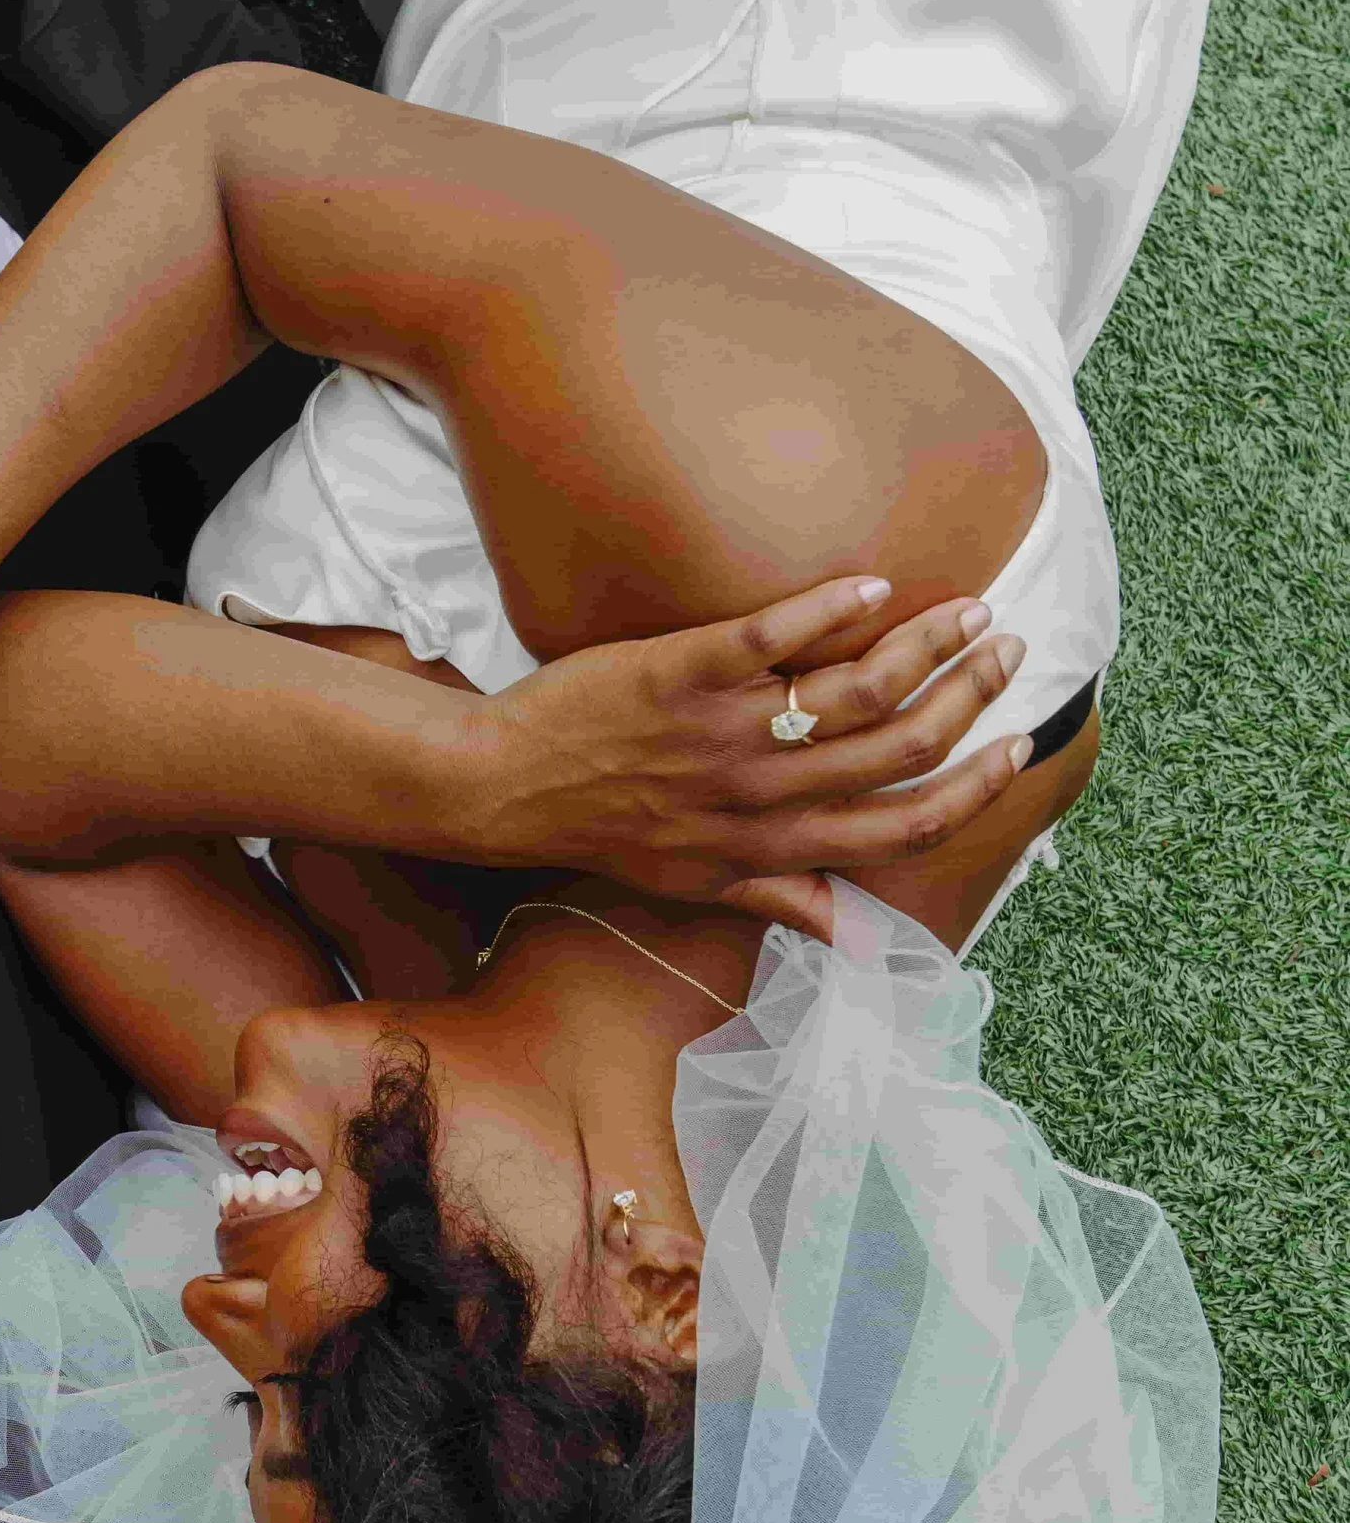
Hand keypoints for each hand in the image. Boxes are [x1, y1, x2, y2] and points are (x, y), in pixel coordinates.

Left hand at [503, 575, 1033, 923]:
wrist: (503, 788)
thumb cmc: (607, 831)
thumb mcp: (701, 884)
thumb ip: (787, 900)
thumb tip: (860, 940)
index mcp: (774, 845)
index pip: (904, 826)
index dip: (975, 789)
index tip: (1018, 744)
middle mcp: (761, 794)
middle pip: (901, 746)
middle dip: (971, 695)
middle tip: (1007, 648)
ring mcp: (724, 731)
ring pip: (858, 687)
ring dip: (928, 644)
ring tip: (967, 607)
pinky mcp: (682, 670)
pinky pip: (772, 635)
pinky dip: (831, 606)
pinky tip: (873, 582)